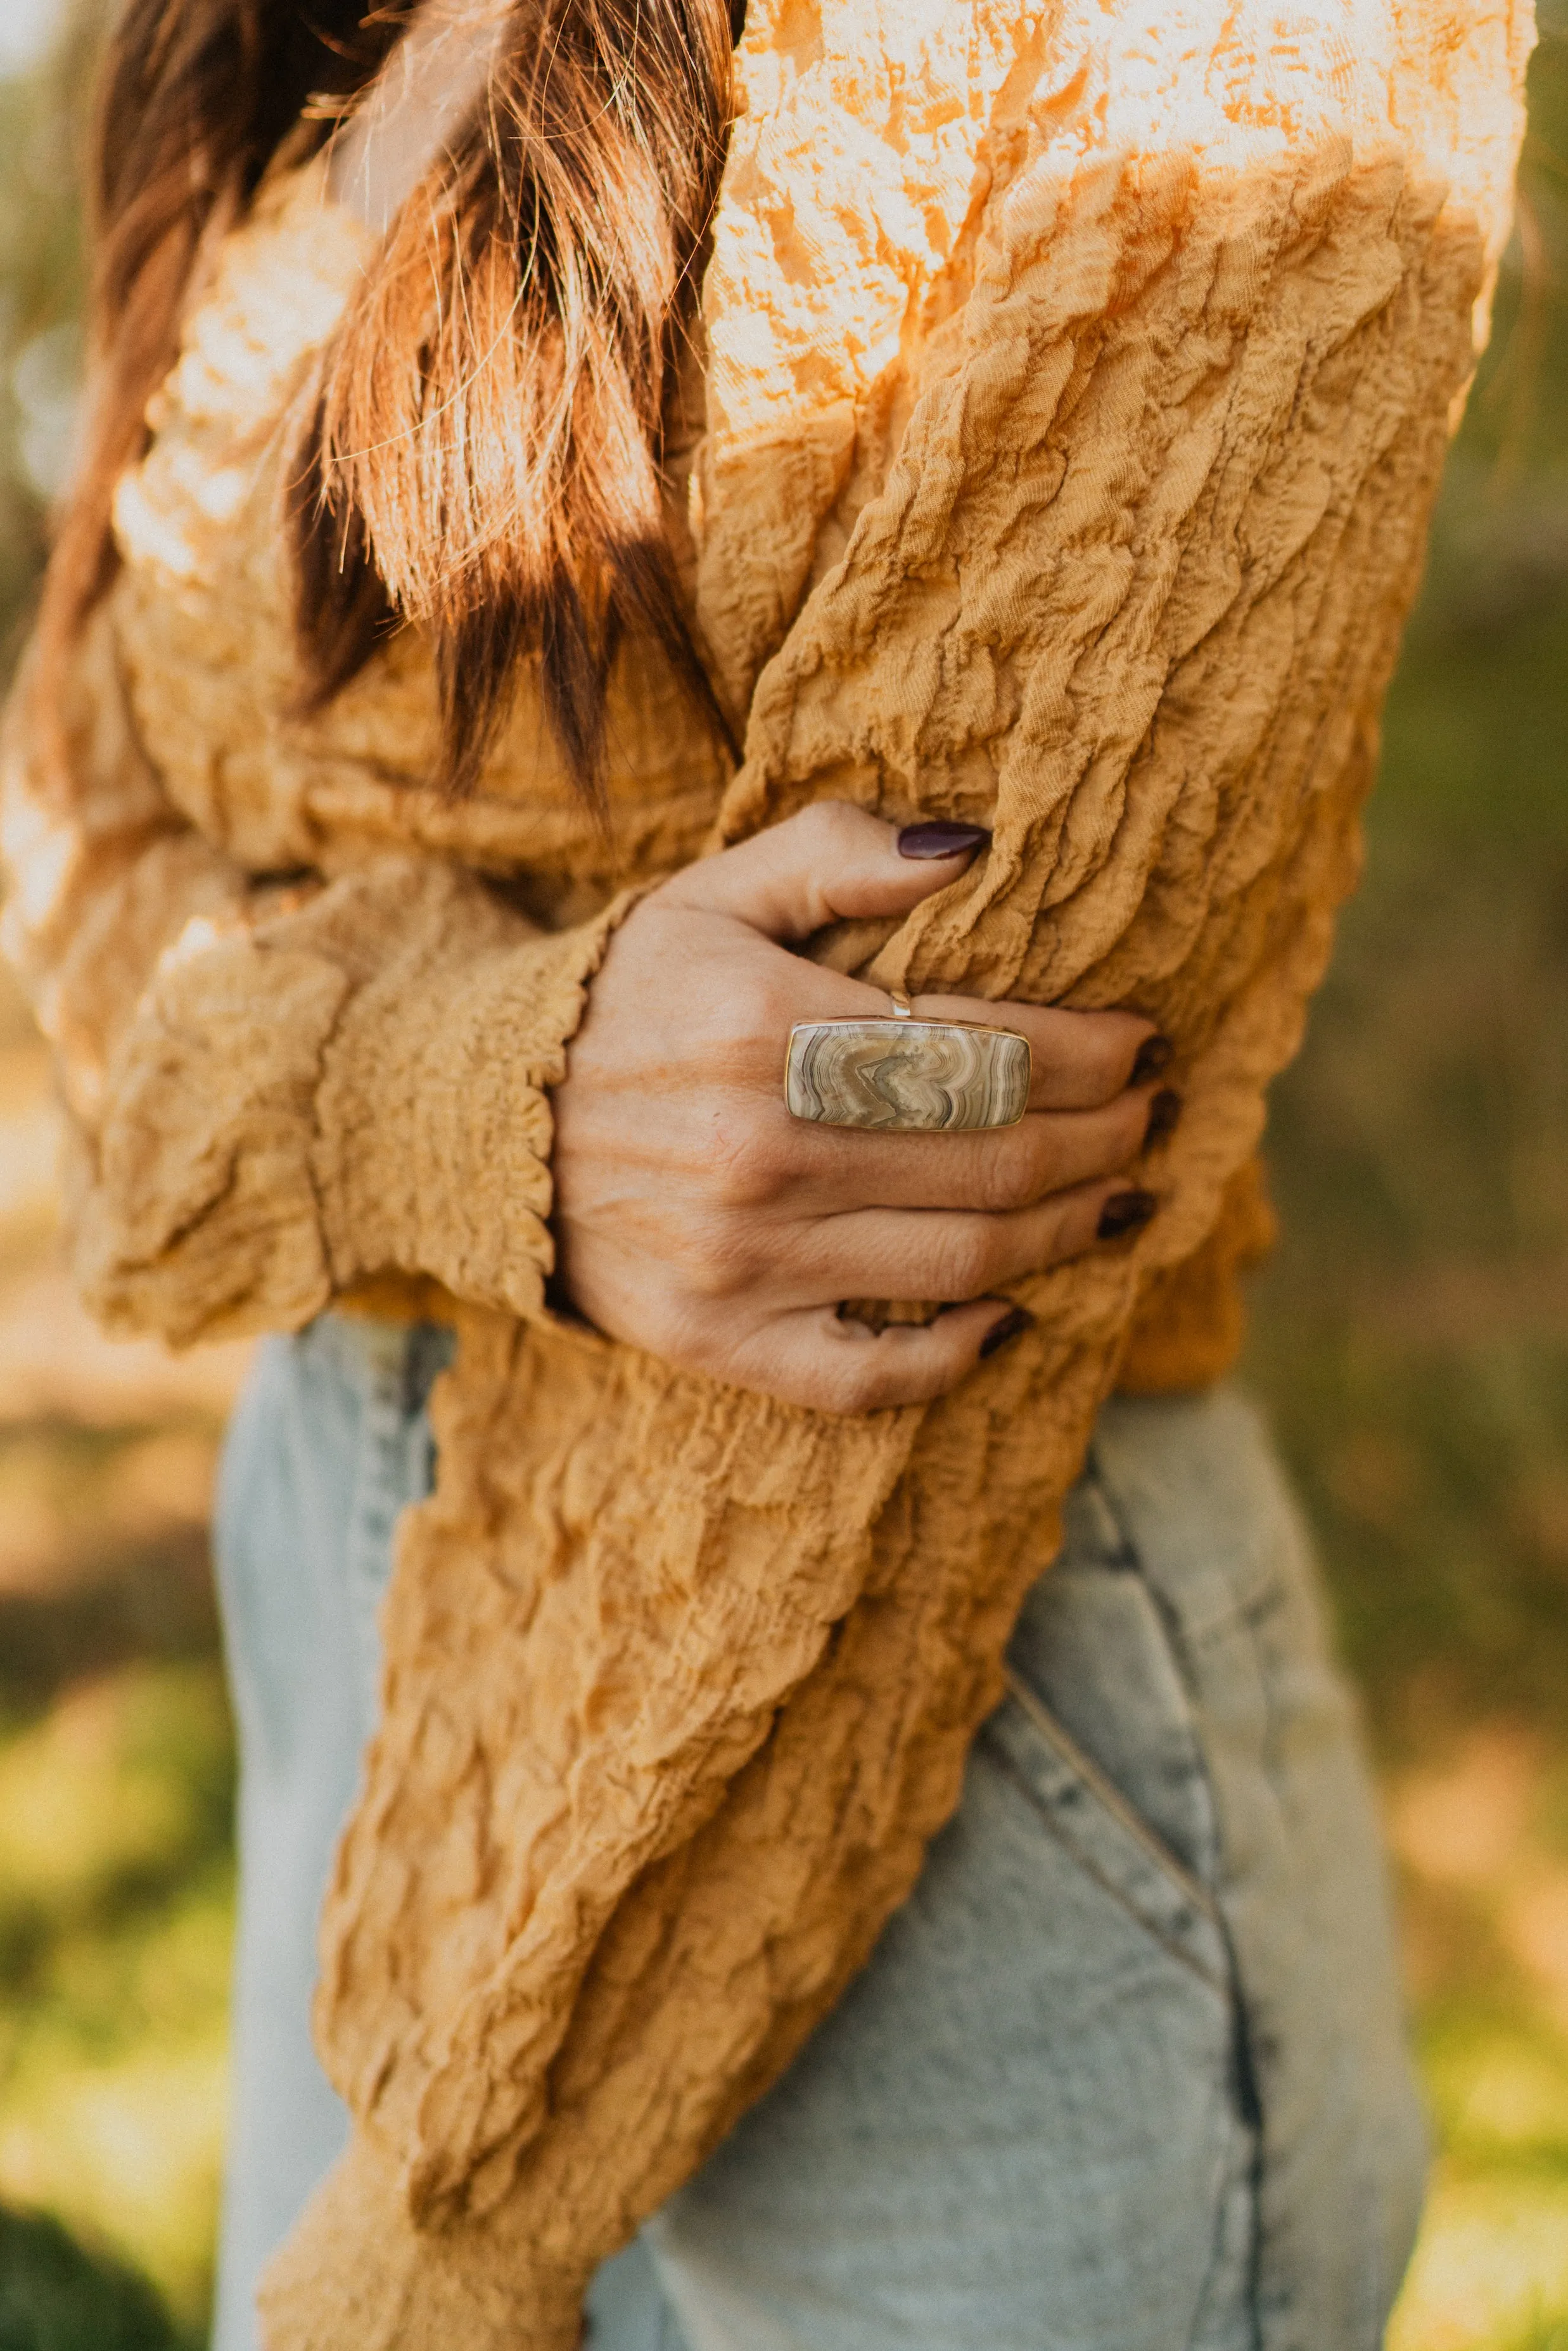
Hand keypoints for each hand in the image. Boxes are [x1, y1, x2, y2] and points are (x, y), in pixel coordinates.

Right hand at [550, 805, 1172, 1410]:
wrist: (482, 1122)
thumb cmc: (623, 996)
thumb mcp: (712, 891)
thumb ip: (839, 855)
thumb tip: (974, 848)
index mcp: (767, 1029)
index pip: (986, 1046)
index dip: (1092, 1050)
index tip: (1144, 1041)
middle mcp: (764, 1152)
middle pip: (997, 1156)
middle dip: (1106, 1134)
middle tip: (1154, 1116)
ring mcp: (743, 1262)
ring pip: (964, 1261)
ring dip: (1069, 1229)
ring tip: (1122, 1195)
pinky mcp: (721, 1341)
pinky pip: (871, 1375)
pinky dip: (958, 1355)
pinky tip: (1013, 1314)